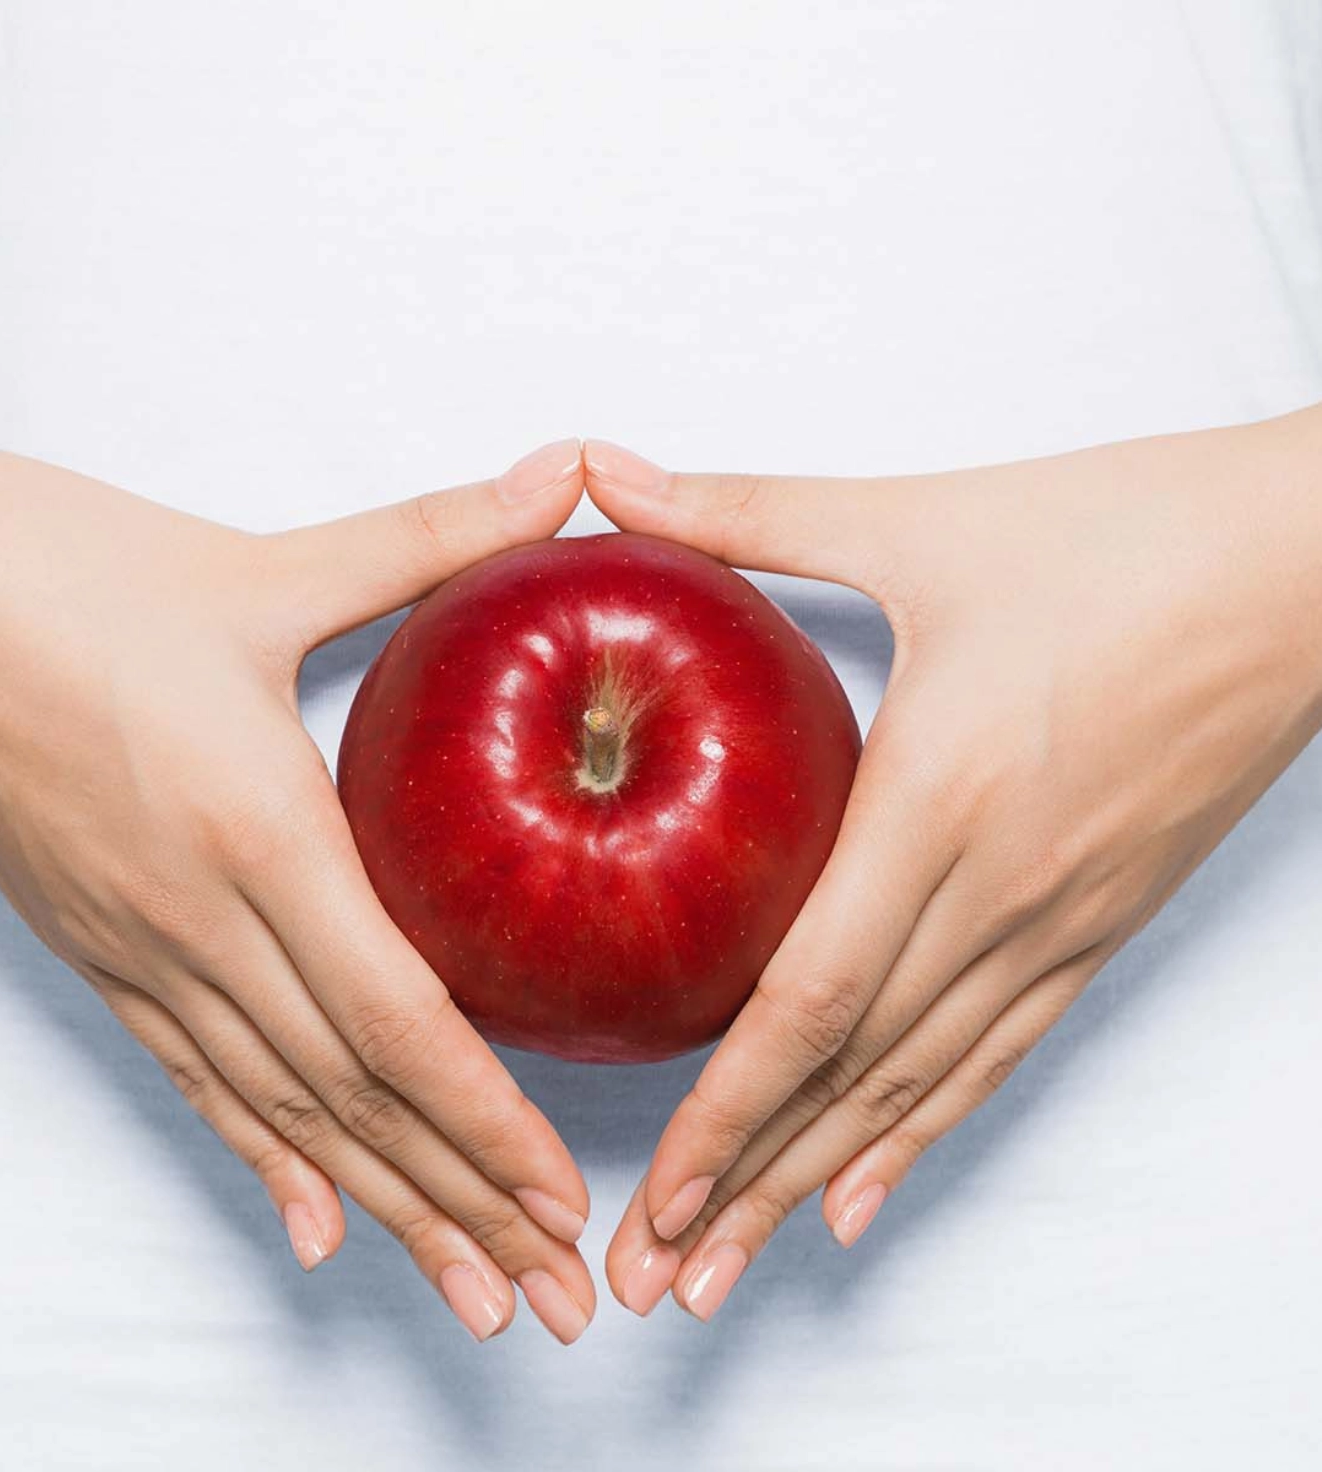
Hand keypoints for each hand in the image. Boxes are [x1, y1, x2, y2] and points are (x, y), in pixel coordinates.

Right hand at [0, 414, 595, 1343]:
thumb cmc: (60, 571)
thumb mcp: (267, 562)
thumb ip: (434, 534)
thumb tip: (564, 477)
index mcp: (255, 828)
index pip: (395, 1020)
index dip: (484, 1124)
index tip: (558, 1202)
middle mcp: (195, 917)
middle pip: (350, 1099)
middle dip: (460, 1207)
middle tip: (553, 1301)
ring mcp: (136, 946)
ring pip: (279, 1111)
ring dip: (382, 1210)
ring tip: (467, 1293)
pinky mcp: (94, 945)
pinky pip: (191, 1077)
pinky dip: (262, 1156)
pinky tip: (309, 1222)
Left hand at [583, 411, 1321, 1319]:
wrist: (1311, 558)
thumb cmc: (1127, 534)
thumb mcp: (919, 520)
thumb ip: (748, 511)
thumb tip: (606, 475)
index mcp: (942, 797)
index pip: (811, 1000)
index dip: (726, 1111)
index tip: (652, 1196)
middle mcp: (1002, 888)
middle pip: (854, 1075)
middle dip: (748, 1185)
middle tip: (661, 1280)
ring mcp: (1062, 917)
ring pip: (924, 1086)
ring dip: (823, 1182)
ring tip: (742, 1265)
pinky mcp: (1104, 917)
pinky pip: (1004, 1051)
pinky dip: (929, 1129)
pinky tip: (874, 1190)